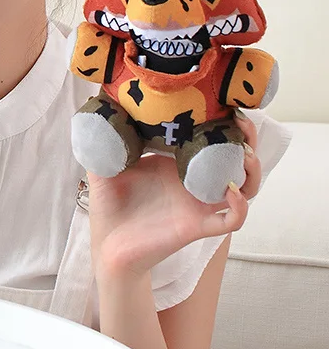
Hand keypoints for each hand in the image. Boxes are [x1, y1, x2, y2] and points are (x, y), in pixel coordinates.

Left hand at [87, 115, 260, 277]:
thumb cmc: (109, 206)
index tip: (222, 101)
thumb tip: (98, 105)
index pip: (206, 138)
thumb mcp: (105, 165)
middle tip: (242, 124)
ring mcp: (197, 203)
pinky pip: (231, 220)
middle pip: (233, 158)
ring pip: (243, 187)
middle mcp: (190, 181)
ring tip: (245, 154)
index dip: (219, 121)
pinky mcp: (197, 226)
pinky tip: (231, 191)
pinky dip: (239, 206)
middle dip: (245, 139)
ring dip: (251, 170)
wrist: (107, 246)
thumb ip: (105, 139)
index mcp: (172, 163)